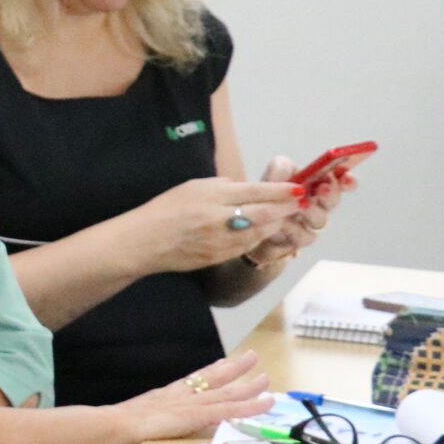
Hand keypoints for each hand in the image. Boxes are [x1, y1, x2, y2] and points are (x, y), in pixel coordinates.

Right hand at [114, 351, 272, 443]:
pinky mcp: (201, 415)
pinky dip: (251, 406)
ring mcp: (193, 404)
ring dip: (250, 386)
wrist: (117, 424)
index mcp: (167, 395)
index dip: (211, 370)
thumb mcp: (134, 415)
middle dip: (235, 368)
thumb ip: (146, 416)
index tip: (223, 362)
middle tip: (251, 357)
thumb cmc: (118, 424)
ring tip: (267, 379)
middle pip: (215, 378)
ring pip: (229, 392)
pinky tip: (266, 402)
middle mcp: (184, 395)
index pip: (194, 379)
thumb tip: (142, 422)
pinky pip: (232, 410)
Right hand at [125, 176, 303, 274]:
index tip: (297, 188)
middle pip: (263, 212)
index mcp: (211, 196)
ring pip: (260, 232)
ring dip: (276, 224)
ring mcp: (220, 240)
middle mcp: (219, 218)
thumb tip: (248, 189)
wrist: (144, 242)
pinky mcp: (219, 256)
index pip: (254, 191)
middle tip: (299, 203)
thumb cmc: (165, 210)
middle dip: (285, 208)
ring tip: (285, 217)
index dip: (280, 190)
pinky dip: (260, 237)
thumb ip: (222, 187)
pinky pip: (247, 246)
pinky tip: (265, 231)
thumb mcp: (192, 187)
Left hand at [246, 155, 351, 266]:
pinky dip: (292, 229)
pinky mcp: (296, 241)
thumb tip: (291, 171)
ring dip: (311, 212)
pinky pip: (302, 238)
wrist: (252, 222)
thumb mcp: (274, 173)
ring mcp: (309, 224)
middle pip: (333, 201)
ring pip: (319, 221)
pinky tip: (282, 223)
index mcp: (318, 185)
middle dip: (330, 195)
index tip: (346, 177)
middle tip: (323, 189)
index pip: (342, 182)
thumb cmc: (271, 194)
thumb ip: (282, 168)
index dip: (348, 181)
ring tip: (299, 205)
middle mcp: (318, 206)